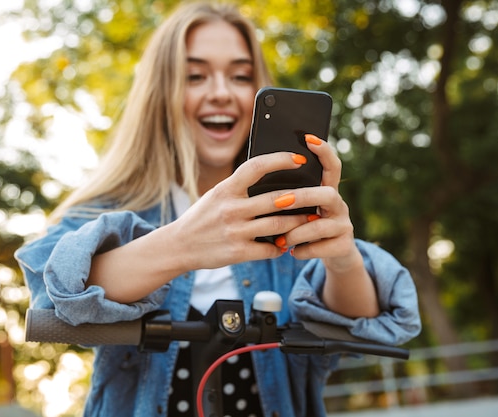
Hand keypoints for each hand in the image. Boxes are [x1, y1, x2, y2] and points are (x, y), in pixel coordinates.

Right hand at [169, 151, 312, 269]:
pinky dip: (281, 247)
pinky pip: (270, 249)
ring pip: (279, 225)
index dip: (280, 160)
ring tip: (309, 220)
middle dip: (302, 198)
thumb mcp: (216, 195)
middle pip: (276, 199)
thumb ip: (239, 187)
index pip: (256, 167)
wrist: (179, 246)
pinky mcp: (238, 252)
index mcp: (226, 189)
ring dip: (298, 223)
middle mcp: (231, 209)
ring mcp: (235, 231)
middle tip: (318, 195)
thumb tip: (269, 175)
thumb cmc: (201, 217)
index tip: (299, 159)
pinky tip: (286, 244)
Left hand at [268, 134, 378, 316]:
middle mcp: (339, 205)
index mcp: (327, 190)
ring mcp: (344, 225)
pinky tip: (292, 252)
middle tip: (281, 201)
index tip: (308, 138)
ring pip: (322, 225)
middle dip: (304, 197)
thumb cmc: (304, 227)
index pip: (331, 165)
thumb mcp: (298, 210)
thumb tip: (258, 177)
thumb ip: (287, 195)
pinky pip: (323, 248)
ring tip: (281, 239)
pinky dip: (304, 250)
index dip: (323, 151)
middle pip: (328, 194)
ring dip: (298, 231)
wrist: (332, 256)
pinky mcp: (344, 247)